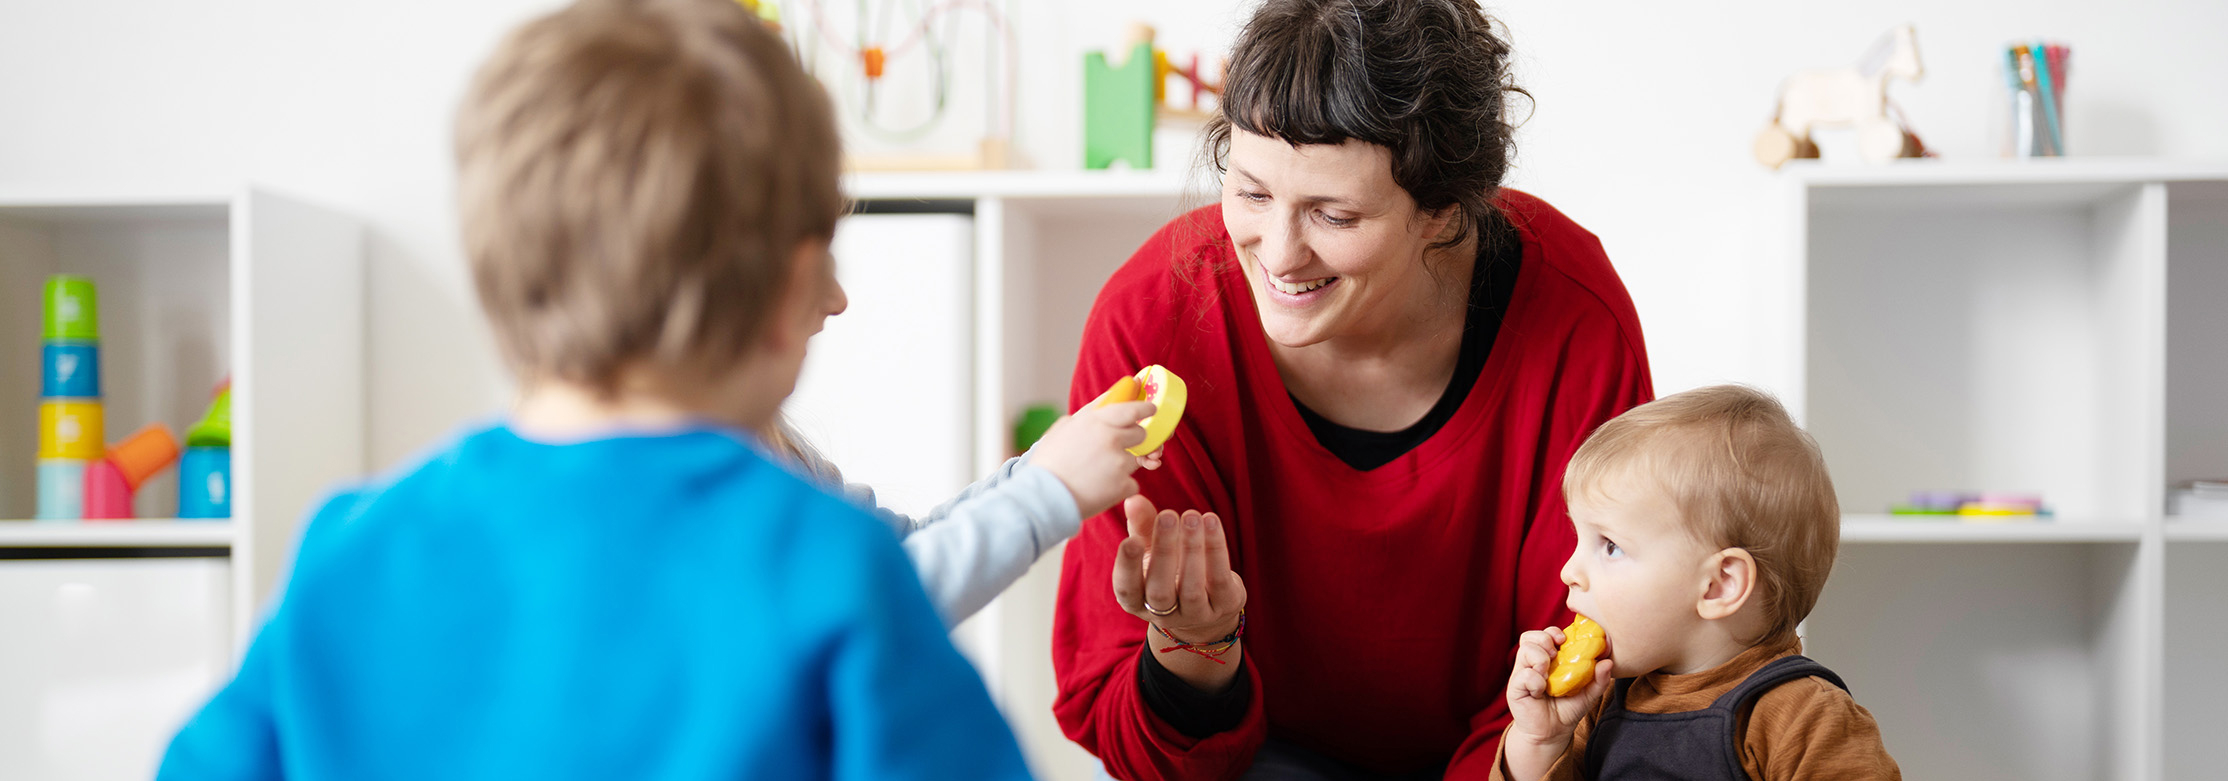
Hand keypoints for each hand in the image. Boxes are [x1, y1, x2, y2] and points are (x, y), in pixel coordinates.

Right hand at [1031, 399, 1155, 517]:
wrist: (1043, 497)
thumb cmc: (1047, 464)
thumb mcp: (1061, 430)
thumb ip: (1085, 417)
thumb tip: (1100, 408)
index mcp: (1096, 421)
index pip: (1133, 409)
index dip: (1144, 409)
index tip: (1149, 410)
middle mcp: (1112, 438)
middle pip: (1140, 434)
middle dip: (1132, 441)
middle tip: (1115, 450)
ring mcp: (1119, 463)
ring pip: (1135, 460)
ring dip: (1122, 466)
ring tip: (1099, 474)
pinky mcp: (1123, 486)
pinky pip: (1131, 484)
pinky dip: (1120, 487)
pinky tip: (1100, 489)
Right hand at [1110, 495, 1245, 645]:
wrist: (1208, 602)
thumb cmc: (1170, 569)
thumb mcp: (1152, 549)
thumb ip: (1142, 526)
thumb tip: (1133, 499)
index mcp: (1137, 601)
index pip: (1127, 589)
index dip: (1127, 567)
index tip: (1131, 540)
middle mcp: (1163, 614)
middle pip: (1159, 590)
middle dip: (1164, 551)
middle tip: (1168, 516)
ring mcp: (1195, 614)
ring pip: (1191, 588)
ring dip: (1192, 549)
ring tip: (1192, 516)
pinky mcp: (1223, 606)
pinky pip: (1219, 580)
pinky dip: (1216, 550)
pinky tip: (1211, 523)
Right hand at [1503, 625, 1613, 761]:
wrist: (1552, 734)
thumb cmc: (1567, 710)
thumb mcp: (1588, 694)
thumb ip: (1599, 679)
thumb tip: (1608, 661)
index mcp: (1548, 659)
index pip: (1544, 634)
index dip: (1553, 632)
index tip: (1565, 641)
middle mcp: (1532, 664)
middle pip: (1529, 637)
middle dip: (1544, 640)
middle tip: (1554, 654)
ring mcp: (1522, 674)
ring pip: (1525, 650)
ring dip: (1540, 659)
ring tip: (1548, 675)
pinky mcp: (1515, 687)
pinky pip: (1524, 674)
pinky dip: (1536, 681)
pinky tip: (1541, 692)